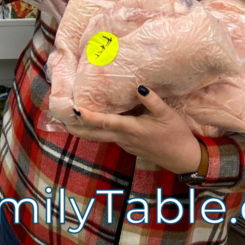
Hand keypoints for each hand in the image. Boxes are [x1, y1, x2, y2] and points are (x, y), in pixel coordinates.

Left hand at [65, 86, 202, 174]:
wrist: (184, 159)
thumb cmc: (177, 135)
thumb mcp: (167, 114)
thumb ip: (152, 100)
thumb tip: (139, 86)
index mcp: (130, 129)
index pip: (104, 122)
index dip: (88, 116)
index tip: (73, 110)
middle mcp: (124, 138)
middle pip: (94, 134)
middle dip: (76, 126)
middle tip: (60, 118)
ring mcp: (125, 144)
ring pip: (100, 137)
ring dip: (85, 129)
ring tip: (71, 119)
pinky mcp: (129, 147)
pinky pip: (109, 138)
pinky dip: (98, 131)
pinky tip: (95, 124)